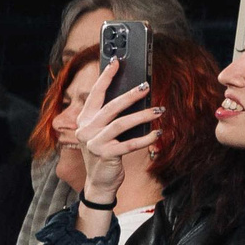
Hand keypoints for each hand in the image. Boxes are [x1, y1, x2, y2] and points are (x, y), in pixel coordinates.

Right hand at [72, 64, 157, 204]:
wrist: (99, 181)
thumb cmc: (106, 153)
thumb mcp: (105, 133)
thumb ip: (113, 118)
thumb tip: (136, 97)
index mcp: (85, 120)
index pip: (95, 95)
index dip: (105, 77)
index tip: (116, 62)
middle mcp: (86, 129)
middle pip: (111, 107)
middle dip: (130, 94)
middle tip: (146, 86)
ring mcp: (94, 142)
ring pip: (121, 123)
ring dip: (143, 115)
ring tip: (159, 110)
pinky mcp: (106, 155)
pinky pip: (130, 144)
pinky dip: (146, 138)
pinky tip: (158, 133)